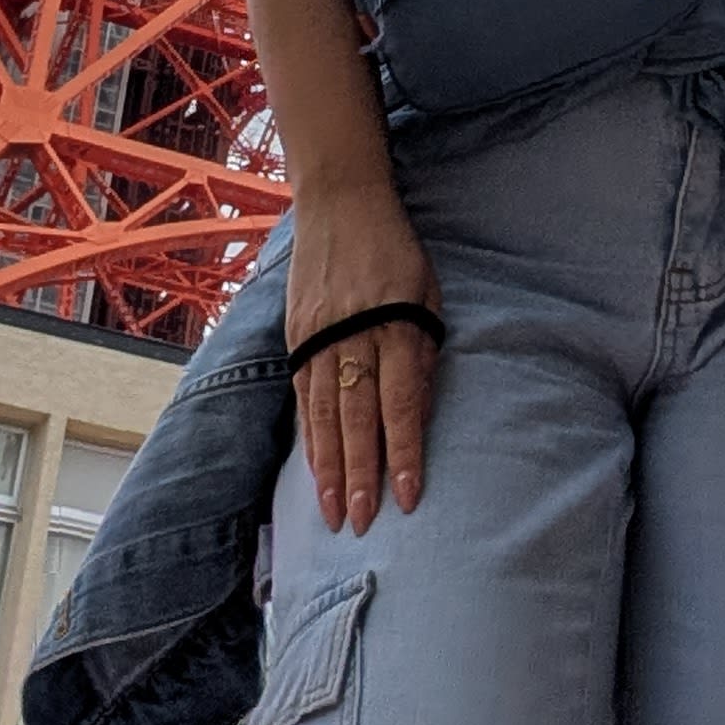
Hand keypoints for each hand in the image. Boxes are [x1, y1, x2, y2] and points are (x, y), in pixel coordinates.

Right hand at [284, 180, 443, 530]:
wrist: (340, 199)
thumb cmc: (396, 249)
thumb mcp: (427, 289)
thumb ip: (424, 351)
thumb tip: (420, 414)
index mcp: (397, 320)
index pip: (401, 400)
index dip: (405, 451)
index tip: (408, 497)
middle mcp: (355, 331)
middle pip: (358, 414)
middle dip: (361, 473)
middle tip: (363, 524)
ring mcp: (320, 333)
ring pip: (324, 412)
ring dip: (329, 467)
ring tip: (334, 513)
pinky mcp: (296, 333)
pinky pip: (303, 394)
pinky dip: (309, 436)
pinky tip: (314, 469)